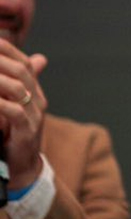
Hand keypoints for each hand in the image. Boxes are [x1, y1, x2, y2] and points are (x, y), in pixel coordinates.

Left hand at [0, 40, 48, 188]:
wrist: (23, 168)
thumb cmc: (12, 136)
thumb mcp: (10, 109)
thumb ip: (8, 90)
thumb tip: (25, 66)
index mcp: (35, 92)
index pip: (24, 63)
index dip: (8, 50)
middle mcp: (38, 99)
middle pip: (22, 71)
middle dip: (0, 60)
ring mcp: (34, 114)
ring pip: (18, 87)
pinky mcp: (27, 130)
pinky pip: (13, 111)